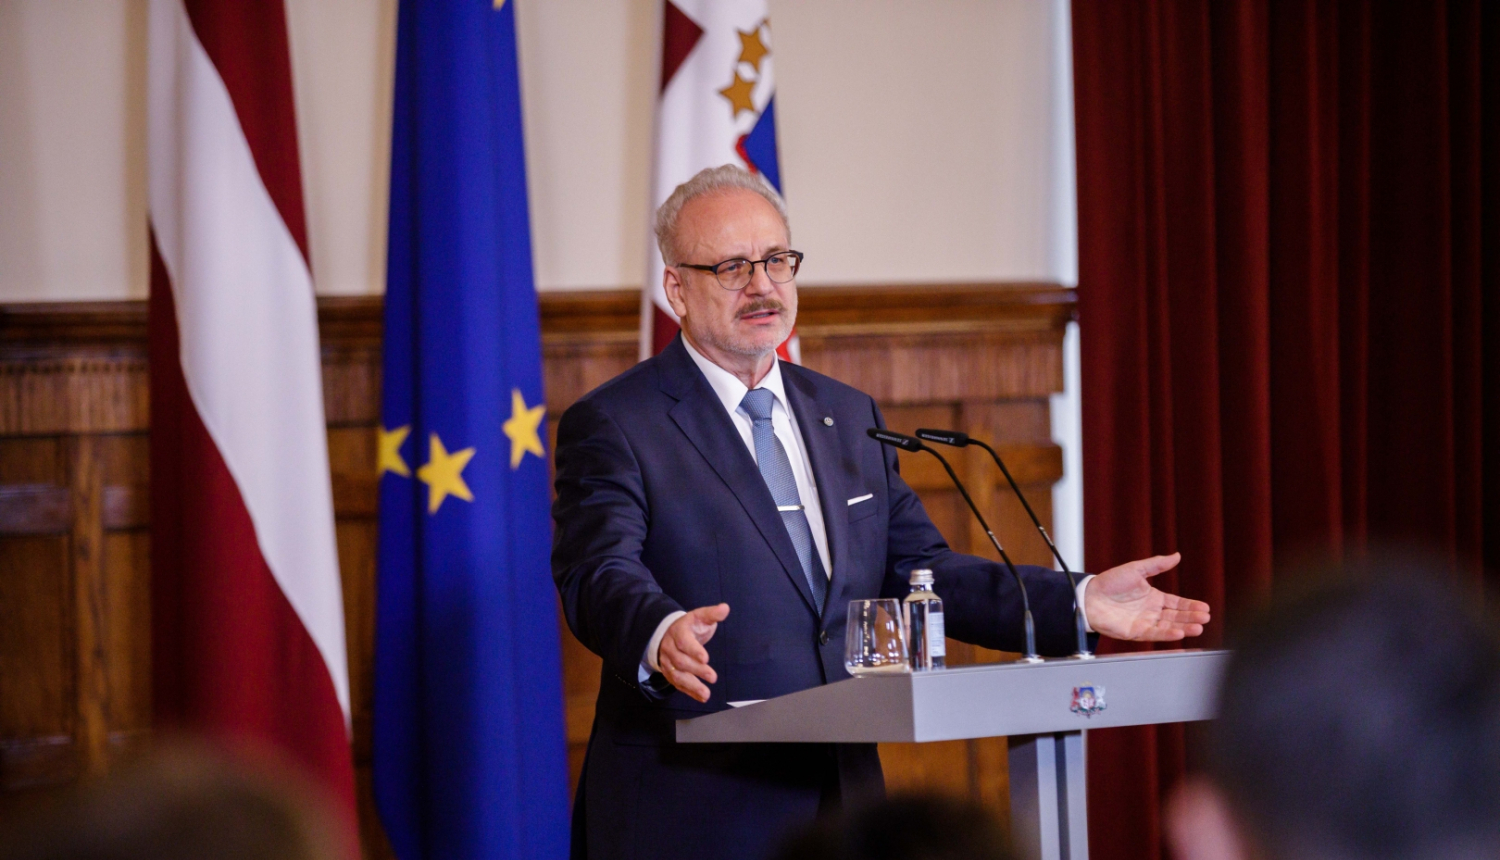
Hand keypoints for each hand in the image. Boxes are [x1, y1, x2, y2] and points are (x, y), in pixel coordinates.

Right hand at [658, 603, 729, 702]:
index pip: (684, 642)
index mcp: (678, 631)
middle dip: (696, 670)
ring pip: (676, 675)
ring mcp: (668, 661)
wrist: (669, 633)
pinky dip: (689, 692)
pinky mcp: (669, 673)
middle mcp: (670, 647)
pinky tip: (702, 697)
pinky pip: (677, 684)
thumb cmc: (690, 626)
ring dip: (691, 685)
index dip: (693, 650)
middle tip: (712, 676)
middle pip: (680, 661)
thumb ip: (712, 614)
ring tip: (706, 694)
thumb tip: (725, 608)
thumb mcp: (700, 617)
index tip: (706, 658)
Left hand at [1085, 552, 1210, 640]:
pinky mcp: (1135, 632)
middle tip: (1206, 618)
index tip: (1205, 607)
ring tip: (1199, 626)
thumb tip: (1177, 555)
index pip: (1177, 603)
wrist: (1088, 596)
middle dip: (1192, 617)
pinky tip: (1180, 632)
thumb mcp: (1136, 569)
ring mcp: (1144, 622)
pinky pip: (1154, 634)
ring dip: (1185, 627)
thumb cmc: (1109, 582)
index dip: (1191, 606)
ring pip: (1169, 626)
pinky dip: (1167, 634)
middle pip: (1177, 616)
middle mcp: (1151, 612)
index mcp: (1154, 598)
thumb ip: (1157, 564)